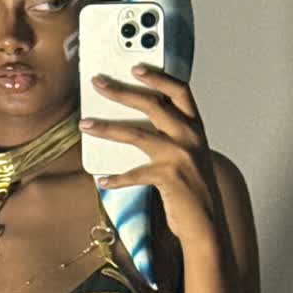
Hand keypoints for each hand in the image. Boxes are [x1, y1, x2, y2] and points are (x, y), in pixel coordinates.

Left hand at [81, 65, 222, 249]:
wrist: (207, 225)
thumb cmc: (193, 191)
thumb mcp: (188, 157)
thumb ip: (170, 137)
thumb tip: (130, 124)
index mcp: (196, 128)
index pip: (179, 90)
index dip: (157, 76)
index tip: (135, 66)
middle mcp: (190, 137)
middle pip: (153, 104)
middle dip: (121, 91)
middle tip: (98, 83)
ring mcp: (181, 156)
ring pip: (137, 134)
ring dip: (107, 128)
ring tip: (85, 124)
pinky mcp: (170, 177)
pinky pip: (134, 173)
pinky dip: (116, 178)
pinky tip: (103, 180)